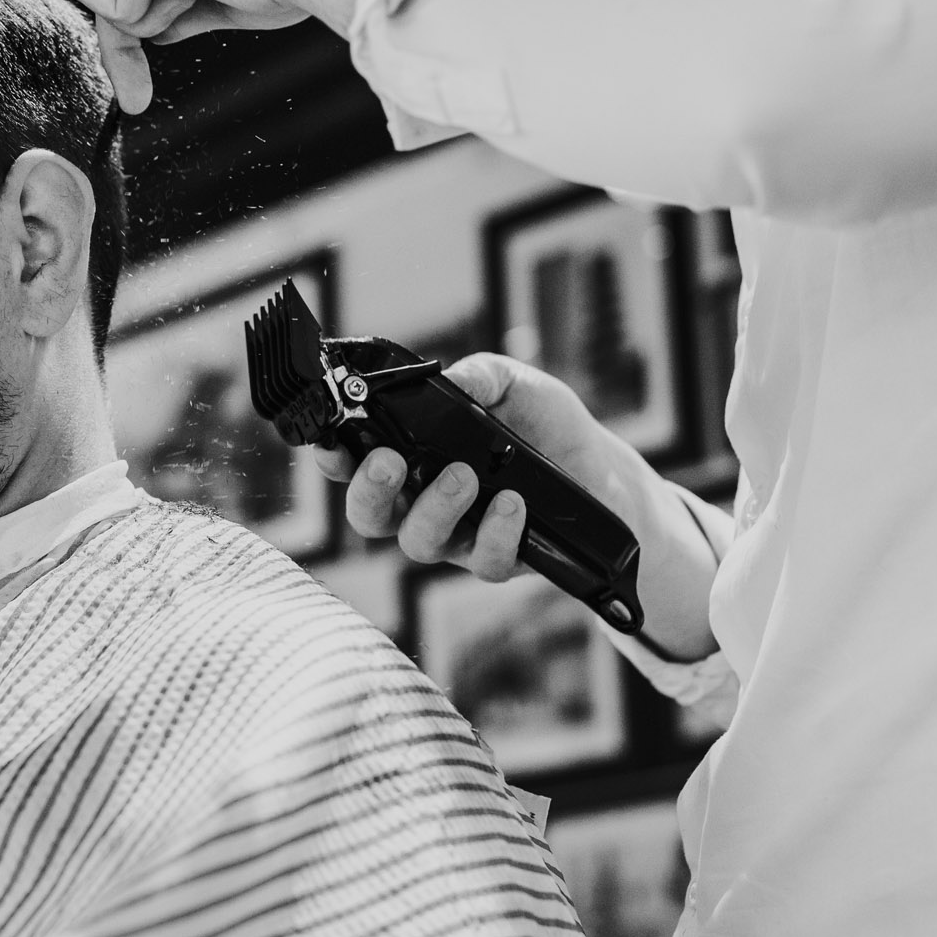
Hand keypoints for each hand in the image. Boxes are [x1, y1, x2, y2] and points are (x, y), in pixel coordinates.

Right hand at [319, 352, 630, 581]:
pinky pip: (483, 560)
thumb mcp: (512, 384)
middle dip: (369, 493)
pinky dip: (495, 531)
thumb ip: (478, 375)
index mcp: (412, 457)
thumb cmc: (543, 423)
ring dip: (435, 508)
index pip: (354, 464)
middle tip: (388, 463)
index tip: (333, 444)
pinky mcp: (498, 559)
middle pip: (370, 516)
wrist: (603, 468)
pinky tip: (513, 502)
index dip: (333, 459)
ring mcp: (458, 536)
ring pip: (419, 543)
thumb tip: (452, 379)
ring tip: (465, 476)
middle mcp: (422, 502)